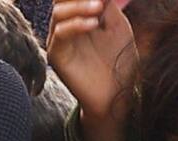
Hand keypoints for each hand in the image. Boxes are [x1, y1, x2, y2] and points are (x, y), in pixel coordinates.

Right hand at [47, 0, 138, 140]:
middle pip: (61, 0)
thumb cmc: (120, 61)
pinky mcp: (56, 55)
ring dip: (79, 5)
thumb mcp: (118, 26)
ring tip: (98, 6)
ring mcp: (60, 40)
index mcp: (80, 16)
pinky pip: (60, 33)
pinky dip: (76, 24)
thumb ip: (107, 4)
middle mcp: (66, 25)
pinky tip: (94, 24)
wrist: (117, 94)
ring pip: (59, 12)